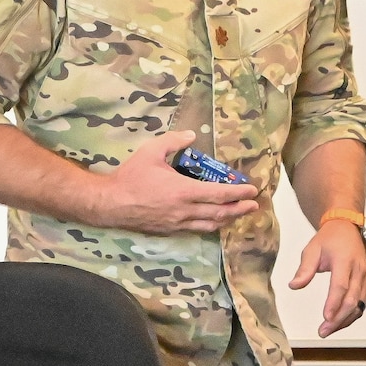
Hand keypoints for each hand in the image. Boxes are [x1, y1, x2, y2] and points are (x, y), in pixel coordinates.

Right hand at [90, 130, 259, 235]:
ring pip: (210, 225)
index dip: (238, 192)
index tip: (252, 190)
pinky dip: (210, 225)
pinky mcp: (170, 230)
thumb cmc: (131, 176)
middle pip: (220, 213)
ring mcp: (178, 223)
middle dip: (239, 209)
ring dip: (228, 220)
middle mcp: (185, 210)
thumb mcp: (151, 151)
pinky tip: (215, 221)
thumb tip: (192, 135)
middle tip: (254, 205)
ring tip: (239, 214)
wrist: (111, 204)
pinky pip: (197, 229)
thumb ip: (174, 141)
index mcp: (183, 191)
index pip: (219, 193)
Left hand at [289, 219, 365, 337]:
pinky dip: (351, 316)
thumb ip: (304, 269)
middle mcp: (358, 270)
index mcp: (344, 260)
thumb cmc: (329, 239)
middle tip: (323, 331)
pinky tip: (338, 323)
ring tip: (328, 330)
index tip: (326, 317)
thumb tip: (294, 286)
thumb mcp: (311, 249)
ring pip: (359, 306)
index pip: (341, 285)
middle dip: (338, 319)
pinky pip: (361, 304)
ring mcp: (365, 278)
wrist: (347, 228)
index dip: (334, 303)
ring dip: (344, 321)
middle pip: (351, 300)